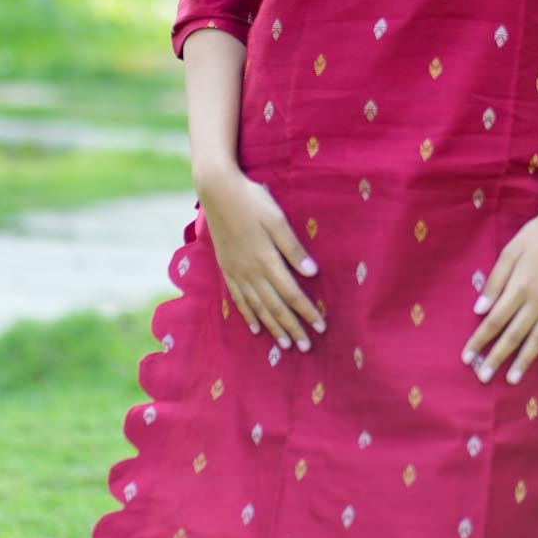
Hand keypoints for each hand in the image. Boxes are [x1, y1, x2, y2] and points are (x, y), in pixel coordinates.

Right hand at [199, 167, 325, 353]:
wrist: (217, 190)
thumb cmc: (252, 200)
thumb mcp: (277, 218)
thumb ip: (292, 248)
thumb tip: (312, 273)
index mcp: (266, 259)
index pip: (291, 293)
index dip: (306, 311)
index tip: (321, 326)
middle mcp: (250, 271)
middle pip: (275, 306)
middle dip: (292, 327)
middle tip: (306, 347)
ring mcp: (236, 271)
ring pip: (257, 307)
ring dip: (273, 327)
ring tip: (286, 345)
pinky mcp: (226, 268)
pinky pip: (238, 299)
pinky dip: (249, 315)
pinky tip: (256, 328)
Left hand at [460, 201, 537, 385]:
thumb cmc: (535, 236)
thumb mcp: (509, 252)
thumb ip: (495, 282)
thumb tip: (479, 310)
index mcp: (520, 286)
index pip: (495, 321)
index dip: (480, 340)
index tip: (467, 357)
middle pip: (514, 335)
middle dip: (497, 357)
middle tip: (483, 377)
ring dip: (523, 361)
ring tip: (511, 379)